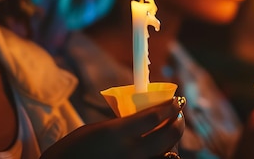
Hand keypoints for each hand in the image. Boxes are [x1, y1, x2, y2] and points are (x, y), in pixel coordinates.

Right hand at [41, 97, 184, 158]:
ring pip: (168, 155)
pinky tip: (160, 152)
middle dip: (178, 123)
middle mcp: (131, 152)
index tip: (176, 100)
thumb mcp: (98, 129)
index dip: (170, 107)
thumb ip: (124, 125)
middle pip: (168, 136)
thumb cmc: (75, 147)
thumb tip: (147, 119)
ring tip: (168, 134)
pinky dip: (162, 157)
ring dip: (172, 143)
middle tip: (177, 115)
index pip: (154, 116)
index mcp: (117, 133)